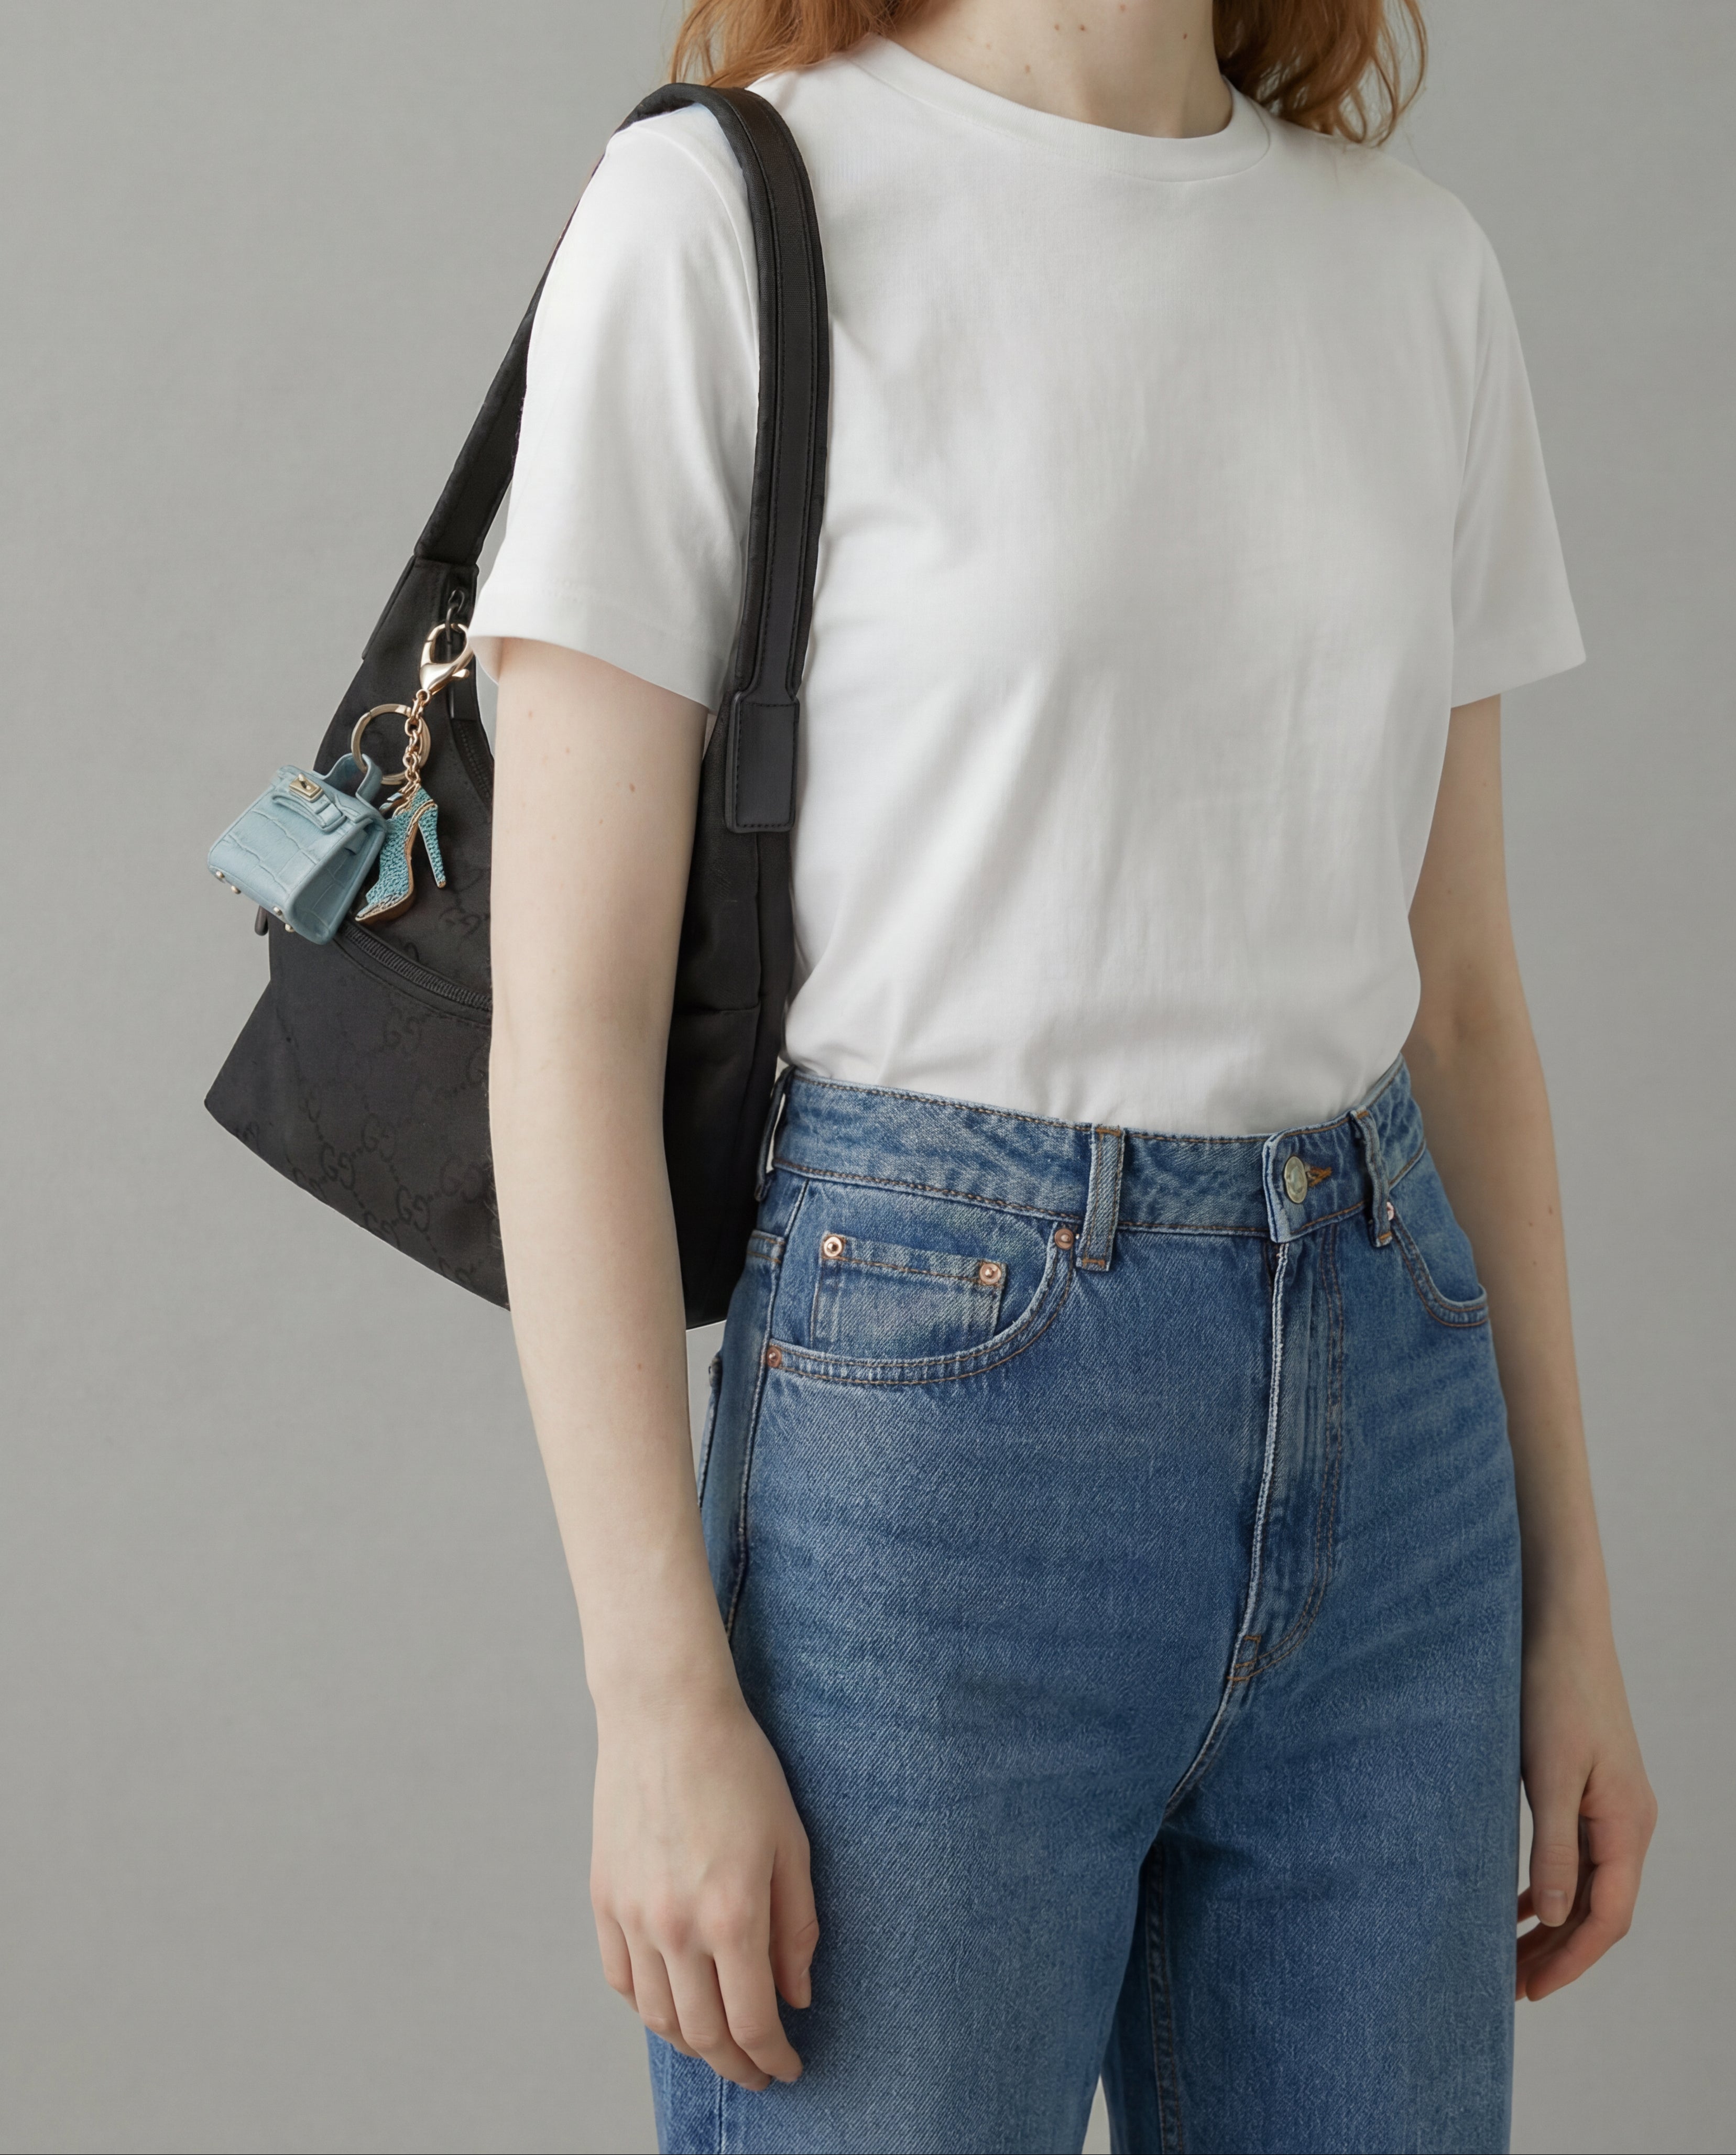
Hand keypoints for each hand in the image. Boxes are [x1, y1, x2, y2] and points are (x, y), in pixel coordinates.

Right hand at [591, 1686, 817, 2088]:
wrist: (665, 1714)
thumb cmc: (739, 1767)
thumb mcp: (792, 1842)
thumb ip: (798, 1927)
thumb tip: (796, 1996)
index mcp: (732, 1914)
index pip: (752, 2022)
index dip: (773, 2059)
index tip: (789, 2068)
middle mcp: (676, 1926)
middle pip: (703, 2033)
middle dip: (736, 2065)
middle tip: (758, 2072)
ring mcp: (632, 1915)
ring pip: (657, 2017)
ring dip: (691, 2044)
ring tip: (718, 2045)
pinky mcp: (603, 1898)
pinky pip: (621, 1979)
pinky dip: (646, 2007)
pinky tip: (671, 2005)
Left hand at [1517, 1619, 1655, 1999]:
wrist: (1560, 1628)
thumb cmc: (1554, 1691)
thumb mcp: (1548, 1772)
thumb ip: (1553, 1845)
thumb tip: (1557, 1915)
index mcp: (1627, 1825)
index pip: (1608, 1917)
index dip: (1571, 1959)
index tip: (1532, 1991)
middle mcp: (1628, 1823)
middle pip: (1599, 1910)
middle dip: (1558, 1953)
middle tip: (1511, 1989)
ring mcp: (1611, 1807)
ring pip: (1586, 1886)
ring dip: (1552, 1924)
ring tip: (1509, 1959)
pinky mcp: (1589, 1790)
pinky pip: (1576, 1857)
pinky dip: (1550, 1886)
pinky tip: (1519, 1904)